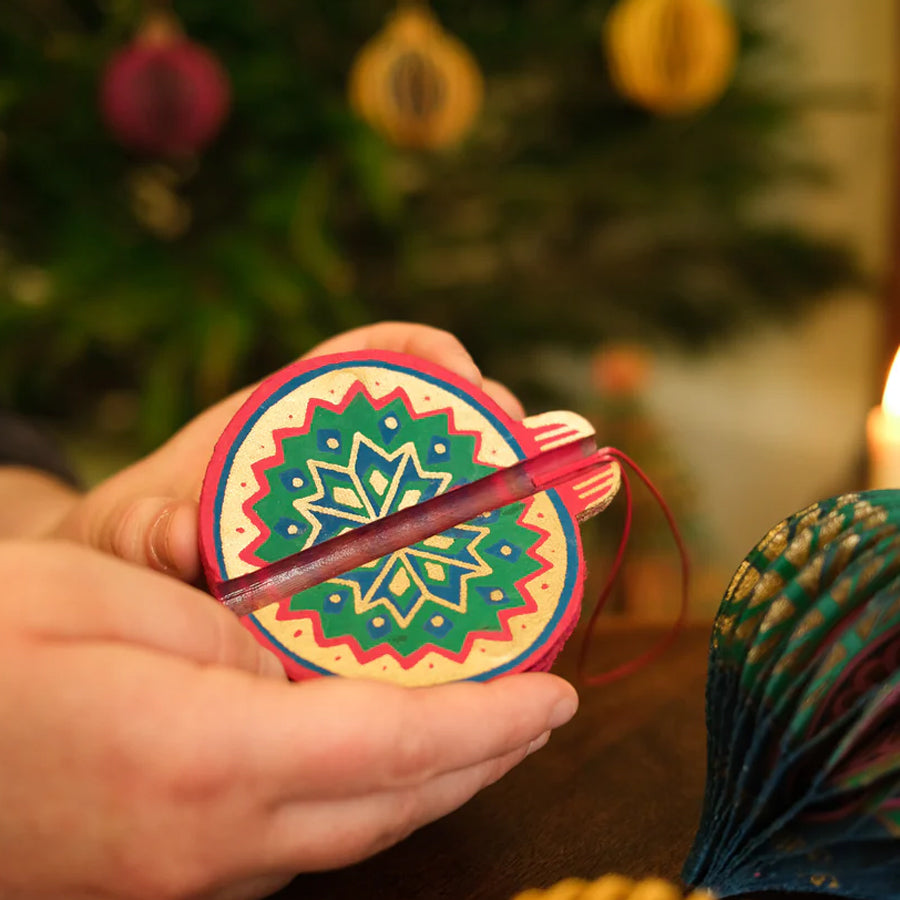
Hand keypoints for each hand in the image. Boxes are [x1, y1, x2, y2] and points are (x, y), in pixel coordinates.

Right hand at [0, 541, 576, 899]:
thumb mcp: (112, 602)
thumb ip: (231, 640)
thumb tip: (306, 663)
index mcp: (206, 760)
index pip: (397, 745)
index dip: (493, 721)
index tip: (555, 694)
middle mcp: (212, 842)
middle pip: (393, 805)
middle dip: (485, 758)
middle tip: (542, 710)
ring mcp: (187, 875)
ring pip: (355, 832)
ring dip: (433, 780)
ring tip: (485, 728)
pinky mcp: (164, 874)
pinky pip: (299, 839)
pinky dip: (365, 795)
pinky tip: (377, 754)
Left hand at [49, 322, 524, 581]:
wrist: (145, 588)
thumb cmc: (140, 539)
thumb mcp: (134, 527)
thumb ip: (147, 526)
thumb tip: (182, 537)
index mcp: (296, 417)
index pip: (379, 355)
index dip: (434, 356)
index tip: (470, 385)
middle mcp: (350, 457)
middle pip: (444, 420)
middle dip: (501, 426)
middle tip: (537, 457)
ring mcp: (376, 515)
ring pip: (464, 488)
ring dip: (524, 488)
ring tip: (570, 507)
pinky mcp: (389, 572)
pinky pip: (453, 558)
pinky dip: (501, 558)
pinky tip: (537, 583)